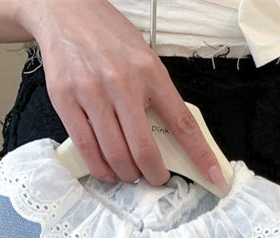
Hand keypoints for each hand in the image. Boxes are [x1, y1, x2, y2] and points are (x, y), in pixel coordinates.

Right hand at [20, 0, 227, 187]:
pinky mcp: (64, 99)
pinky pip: (86, 147)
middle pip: (145, 149)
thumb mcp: (146, 59)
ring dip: (127, 174)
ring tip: (130, 175)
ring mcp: (91, 92)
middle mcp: (122, 83)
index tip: (215, 177)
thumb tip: (176, 139)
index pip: (183, 124)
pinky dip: (100, 168)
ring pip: (115, 153)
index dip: (201, 156)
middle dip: (155, 175)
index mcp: (151, 73)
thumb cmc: (110, 38)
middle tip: (156, 178)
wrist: (64, 9)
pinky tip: (107, 172)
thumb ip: (159, 96)